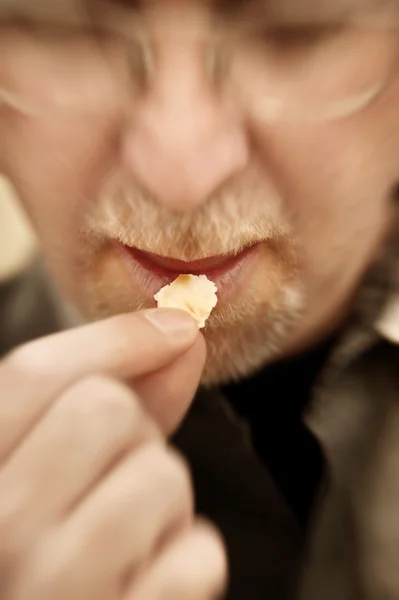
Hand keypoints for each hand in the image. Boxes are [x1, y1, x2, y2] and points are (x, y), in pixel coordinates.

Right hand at [0, 309, 226, 599]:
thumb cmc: (36, 557)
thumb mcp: (40, 476)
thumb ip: (97, 405)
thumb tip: (181, 337)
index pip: (35, 373)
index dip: (118, 338)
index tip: (177, 328)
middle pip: (109, 408)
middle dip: (136, 432)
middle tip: (115, 479)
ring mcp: (52, 589)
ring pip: (162, 474)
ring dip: (166, 500)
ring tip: (129, 536)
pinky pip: (198, 555)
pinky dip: (191, 557)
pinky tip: (149, 577)